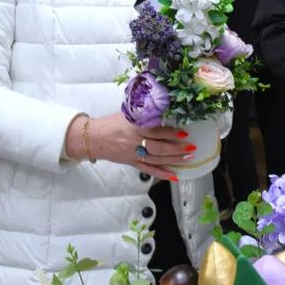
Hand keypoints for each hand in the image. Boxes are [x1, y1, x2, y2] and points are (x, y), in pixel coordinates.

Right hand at [65, 113, 195, 181]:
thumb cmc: (112, 123)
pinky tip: (174, 176)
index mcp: (134, 127)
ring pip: (156, 159)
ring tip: (188, 158)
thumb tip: (166, 109)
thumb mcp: (128, 114)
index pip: (155, 131)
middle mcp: (134, 142)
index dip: (170, 133)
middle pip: (158, 148)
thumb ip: (145, 114)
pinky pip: (148, 170)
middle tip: (191, 147)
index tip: (184, 133)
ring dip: (173, 160)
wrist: (93, 138)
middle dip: (176, 149)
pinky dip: (161, 173)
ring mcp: (133, 154)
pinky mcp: (132, 163)